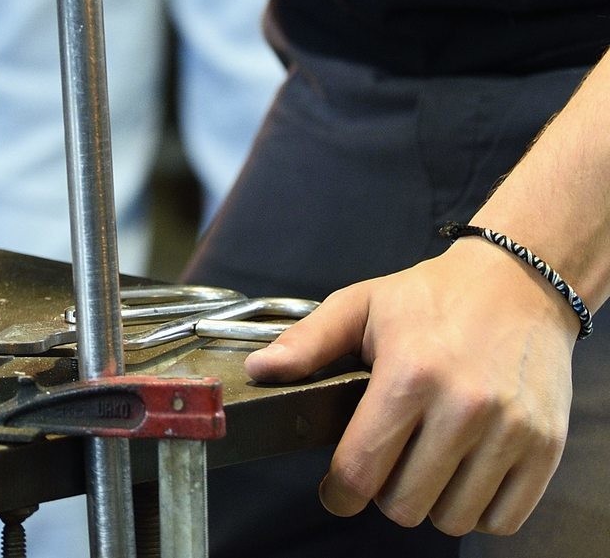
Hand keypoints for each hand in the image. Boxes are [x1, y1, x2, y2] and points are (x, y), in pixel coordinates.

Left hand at [245, 241, 576, 534]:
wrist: (520, 283)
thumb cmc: (434, 296)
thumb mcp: (363, 304)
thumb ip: (309, 342)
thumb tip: (258, 371)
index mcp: (410, 372)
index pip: (361, 470)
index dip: (340, 492)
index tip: (338, 489)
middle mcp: (462, 406)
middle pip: (404, 504)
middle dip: (387, 492)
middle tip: (390, 462)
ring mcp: (509, 430)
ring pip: (453, 519)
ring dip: (434, 501)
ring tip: (430, 462)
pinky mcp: (544, 448)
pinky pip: (501, 520)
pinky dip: (480, 508)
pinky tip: (467, 471)